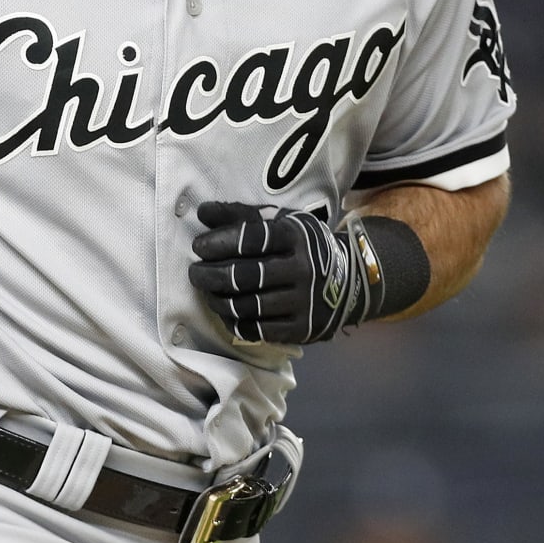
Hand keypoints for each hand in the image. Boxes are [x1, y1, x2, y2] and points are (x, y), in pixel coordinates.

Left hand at [188, 202, 379, 343]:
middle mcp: (303, 269)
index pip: (252, 239)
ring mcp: (304, 302)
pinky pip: (258, 330)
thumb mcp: (281, 222)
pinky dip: (235, 323)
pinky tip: (225, 313)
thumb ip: (242, 215)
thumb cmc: (303, 247)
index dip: (220, 242)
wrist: (349, 281)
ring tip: (207, 292)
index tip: (199, 246)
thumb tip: (202, 212)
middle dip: (211, 274)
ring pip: (249, 305)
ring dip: (219, 300)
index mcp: (296, 236)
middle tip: (194, 273)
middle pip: (246, 276)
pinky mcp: (302, 328)